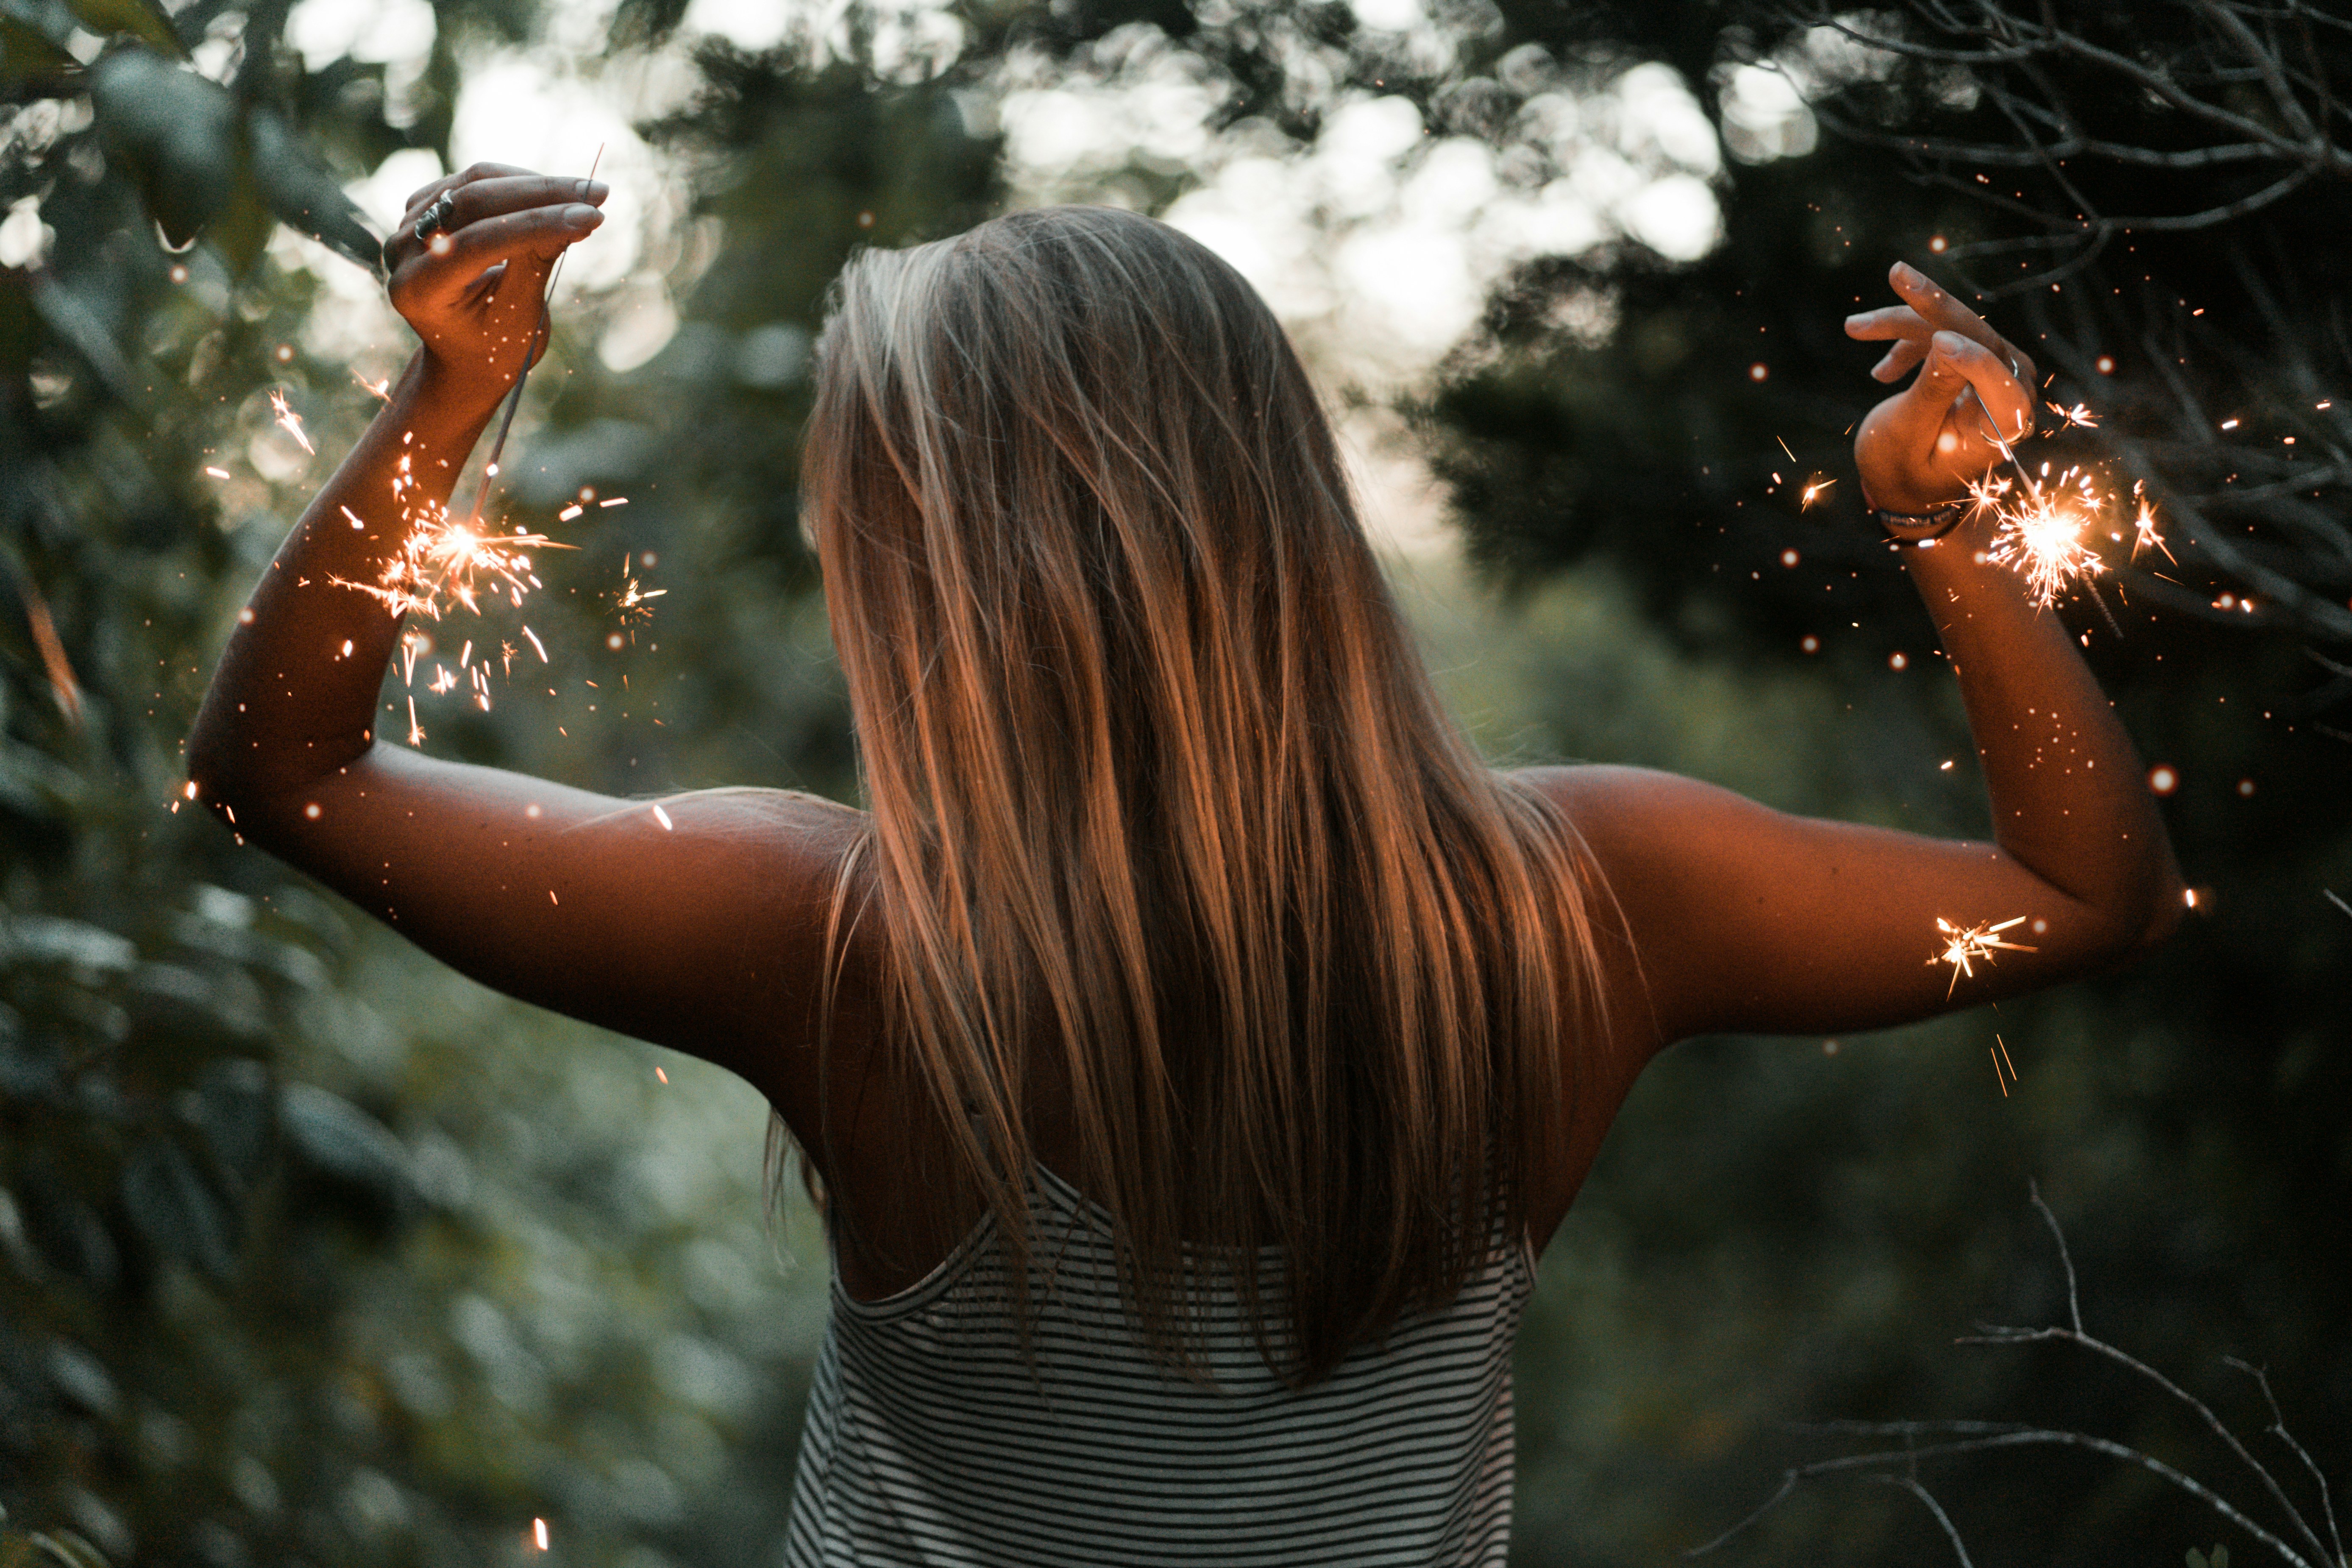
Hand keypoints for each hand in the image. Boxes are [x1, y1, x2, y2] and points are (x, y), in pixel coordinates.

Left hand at [384, 162, 606, 405]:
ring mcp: (410, 225)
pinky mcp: (425, 207)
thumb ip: (537, 262)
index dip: (538, 225)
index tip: (592, 217)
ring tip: (585, 193)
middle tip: (598, 194)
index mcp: (418, 290)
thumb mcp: (520, 317)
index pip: (480, 242)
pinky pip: (473, 180)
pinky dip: (517, 183)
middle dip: (542, 194)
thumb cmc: (494, 349)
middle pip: (473, 201)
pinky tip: (555, 194)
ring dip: (534, 183)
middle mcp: (403, 251)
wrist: (464, 356)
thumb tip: (578, 215)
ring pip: (475, 182)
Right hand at [1845, 261, 2036, 514]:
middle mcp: (2012, 392)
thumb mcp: (1908, 435)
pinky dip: (1911, 344)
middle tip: (1898, 273)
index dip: (1972, 358)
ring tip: (1855, 327)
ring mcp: (1996, 374)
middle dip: (1932, 308)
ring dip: (1905, 325)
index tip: (1938, 341)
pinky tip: (1882, 370)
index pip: (1999, 378)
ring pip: (1956, 328)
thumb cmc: (1904, 471)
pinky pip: (1947, 336)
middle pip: (1977, 336)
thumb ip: (1932, 391)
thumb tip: (1950, 340)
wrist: (1906, 488)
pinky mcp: (1978, 363)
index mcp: (2004, 424)